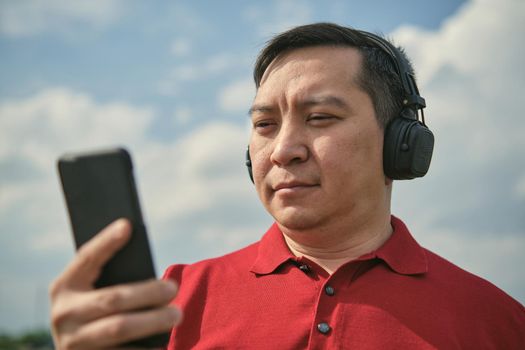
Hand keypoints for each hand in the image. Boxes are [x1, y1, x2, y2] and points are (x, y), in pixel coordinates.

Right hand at [49, 219, 181, 348]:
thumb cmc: (95, 312)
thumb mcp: (92, 291)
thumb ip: (111, 276)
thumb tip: (144, 259)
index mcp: (64, 287)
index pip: (86, 258)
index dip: (106, 241)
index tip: (127, 225)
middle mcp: (64, 314)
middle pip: (112, 298)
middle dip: (147, 293)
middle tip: (173, 288)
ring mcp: (73, 342)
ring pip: (119, 328)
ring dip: (152, 321)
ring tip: (176, 314)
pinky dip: (147, 347)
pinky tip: (163, 343)